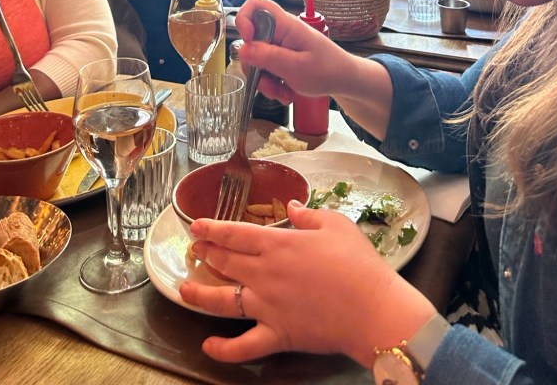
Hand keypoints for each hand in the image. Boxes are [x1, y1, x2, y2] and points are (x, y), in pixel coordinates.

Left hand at [179, 202, 436, 365]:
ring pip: (223, 300)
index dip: (212, 228)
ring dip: (199, 294)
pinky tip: (207, 346)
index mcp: (278, 244)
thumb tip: (290, 207)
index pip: (235, 233)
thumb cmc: (357, 262)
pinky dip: (223, 349)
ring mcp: (267, 306)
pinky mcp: (277, 334)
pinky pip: (243, 346)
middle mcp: (265, 273)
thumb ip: (308, 215)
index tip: (196, 226)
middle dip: (206, 253)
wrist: (372, 308)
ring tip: (183, 289)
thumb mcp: (336, 224)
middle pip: (225, 262)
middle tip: (193, 250)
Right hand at [235, 0, 356, 102]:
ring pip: (257, 59)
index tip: (248, 43)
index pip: (255, 5)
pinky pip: (266, 68)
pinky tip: (285, 93)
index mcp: (285, 25)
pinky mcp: (281, 57)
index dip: (244, 20)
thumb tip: (242, 49)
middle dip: (256, 66)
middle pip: (251, 40)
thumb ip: (268, 58)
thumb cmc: (328, 70)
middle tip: (270, 85)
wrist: (345, 80)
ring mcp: (280, 44)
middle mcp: (280, 31)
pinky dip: (272, 83)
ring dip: (265, 81)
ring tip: (283, 94)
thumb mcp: (296, 68)